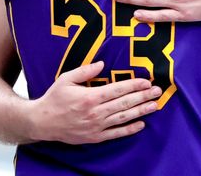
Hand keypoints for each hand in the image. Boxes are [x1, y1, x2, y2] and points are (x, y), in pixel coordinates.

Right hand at [28, 61, 161, 143]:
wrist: (42, 123)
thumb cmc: (54, 98)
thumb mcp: (66, 79)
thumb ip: (85, 71)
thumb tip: (102, 63)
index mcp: (90, 97)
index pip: (118, 90)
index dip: (134, 86)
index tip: (147, 82)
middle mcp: (96, 112)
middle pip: (125, 103)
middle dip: (143, 97)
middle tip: (158, 91)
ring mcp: (96, 126)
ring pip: (124, 118)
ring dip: (141, 111)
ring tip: (155, 105)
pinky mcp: (95, 137)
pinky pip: (116, 133)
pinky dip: (130, 129)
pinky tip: (141, 124)